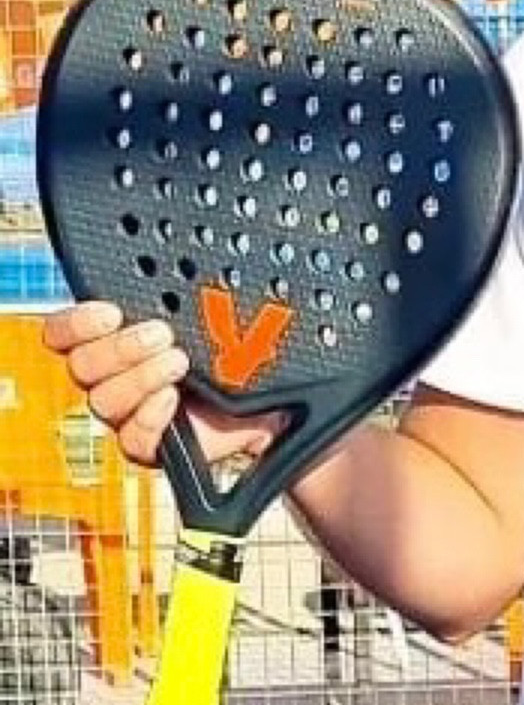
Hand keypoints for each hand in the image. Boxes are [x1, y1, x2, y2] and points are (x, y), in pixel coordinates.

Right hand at [41, 302, 282, 468]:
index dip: (77, 322)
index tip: (111, 312)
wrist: (275, 398)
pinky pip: (132, 438)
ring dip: (140, 377)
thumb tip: (194, 261)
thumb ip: (198, 291)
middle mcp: (117, 374)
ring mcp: (132, 411)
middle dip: (119, 348)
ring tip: (179, 362)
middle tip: (161, 334)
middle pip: (82, 365)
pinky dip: (150, 417)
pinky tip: (171, 400)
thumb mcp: (224, 308)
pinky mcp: (152, 444)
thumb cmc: (244, 346)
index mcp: (121, 336)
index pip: (68, 331)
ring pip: (103, 400)